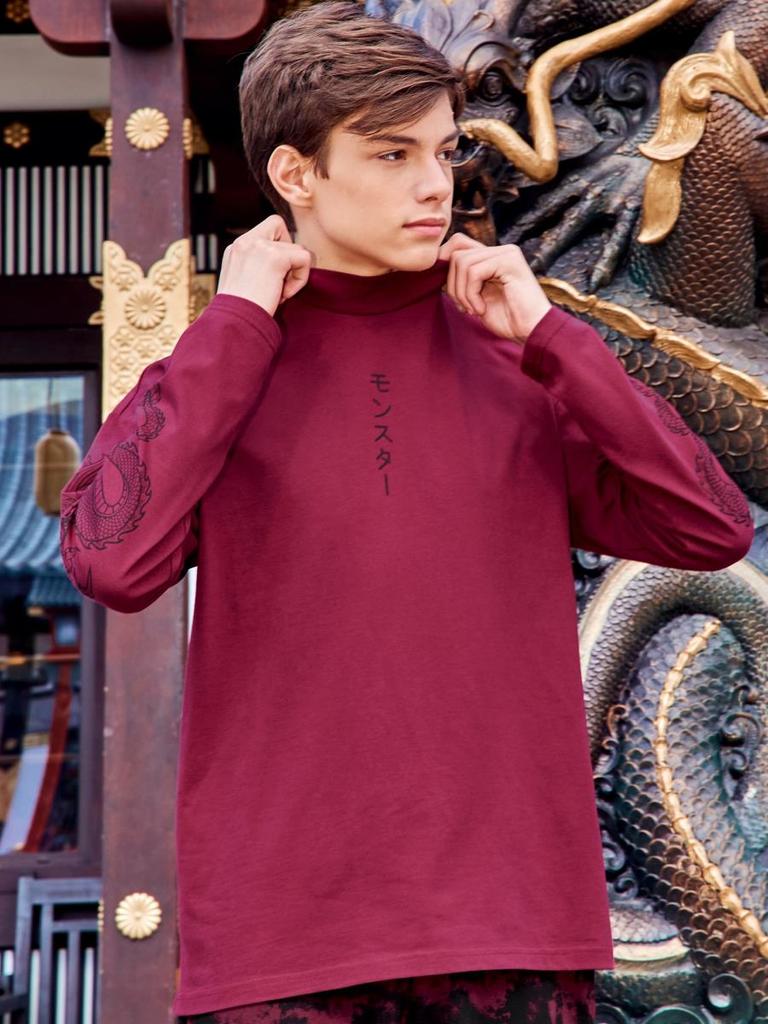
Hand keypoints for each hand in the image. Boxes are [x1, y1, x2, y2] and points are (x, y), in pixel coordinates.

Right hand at [216, 214, 312, 315]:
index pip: (267, 227)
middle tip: (279, 281)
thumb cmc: (241, 313)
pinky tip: (283, 295)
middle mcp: (245, 241)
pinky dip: (300, 280)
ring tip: (278, 293)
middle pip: (280, 226)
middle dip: (288, 253)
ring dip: (294, 273)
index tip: (274, 272)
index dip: (279, 244)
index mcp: (237, 247)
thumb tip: (287, 263)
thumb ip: (259, 265)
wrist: (235, 324)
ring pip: (297, 247)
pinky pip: (305, 258)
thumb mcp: (244, 282)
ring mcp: (259, 246)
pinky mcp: (275, 258)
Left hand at [437, 233, 552, 343]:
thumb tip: (435, 265)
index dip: (445, 264)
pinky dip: (471, 295)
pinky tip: (481, 309)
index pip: (457, 244)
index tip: (450, 293)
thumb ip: (462, 279)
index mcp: (492, 256)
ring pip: (461, 262)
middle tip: (464, 307)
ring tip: (475, 310)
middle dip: (453, 285)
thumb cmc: (507, 319)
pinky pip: (473, 272)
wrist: (532, 332)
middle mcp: (500, 250)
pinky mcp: (509, 261)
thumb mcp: (477, 297)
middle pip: (456, 253)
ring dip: (462, 293)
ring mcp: (506, 253)